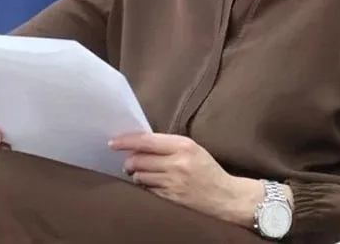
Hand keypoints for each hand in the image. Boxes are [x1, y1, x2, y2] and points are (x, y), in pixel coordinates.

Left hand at [109, 132, 264, 225]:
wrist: (226, 197)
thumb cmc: (208, 170)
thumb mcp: (193, 148)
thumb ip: (168, 145)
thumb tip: (140, 145)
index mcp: (183, 146)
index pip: (146, 141)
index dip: (126, 141)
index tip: (112, 142)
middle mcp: (177, 163)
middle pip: (139, 160)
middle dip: (129, 162)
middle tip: (128, 163)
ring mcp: (173, 183)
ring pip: (140, 176)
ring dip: (136, 175)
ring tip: (141, 174)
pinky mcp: (171, 198)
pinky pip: (148, 190)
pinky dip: (145, 186)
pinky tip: (150, 185)